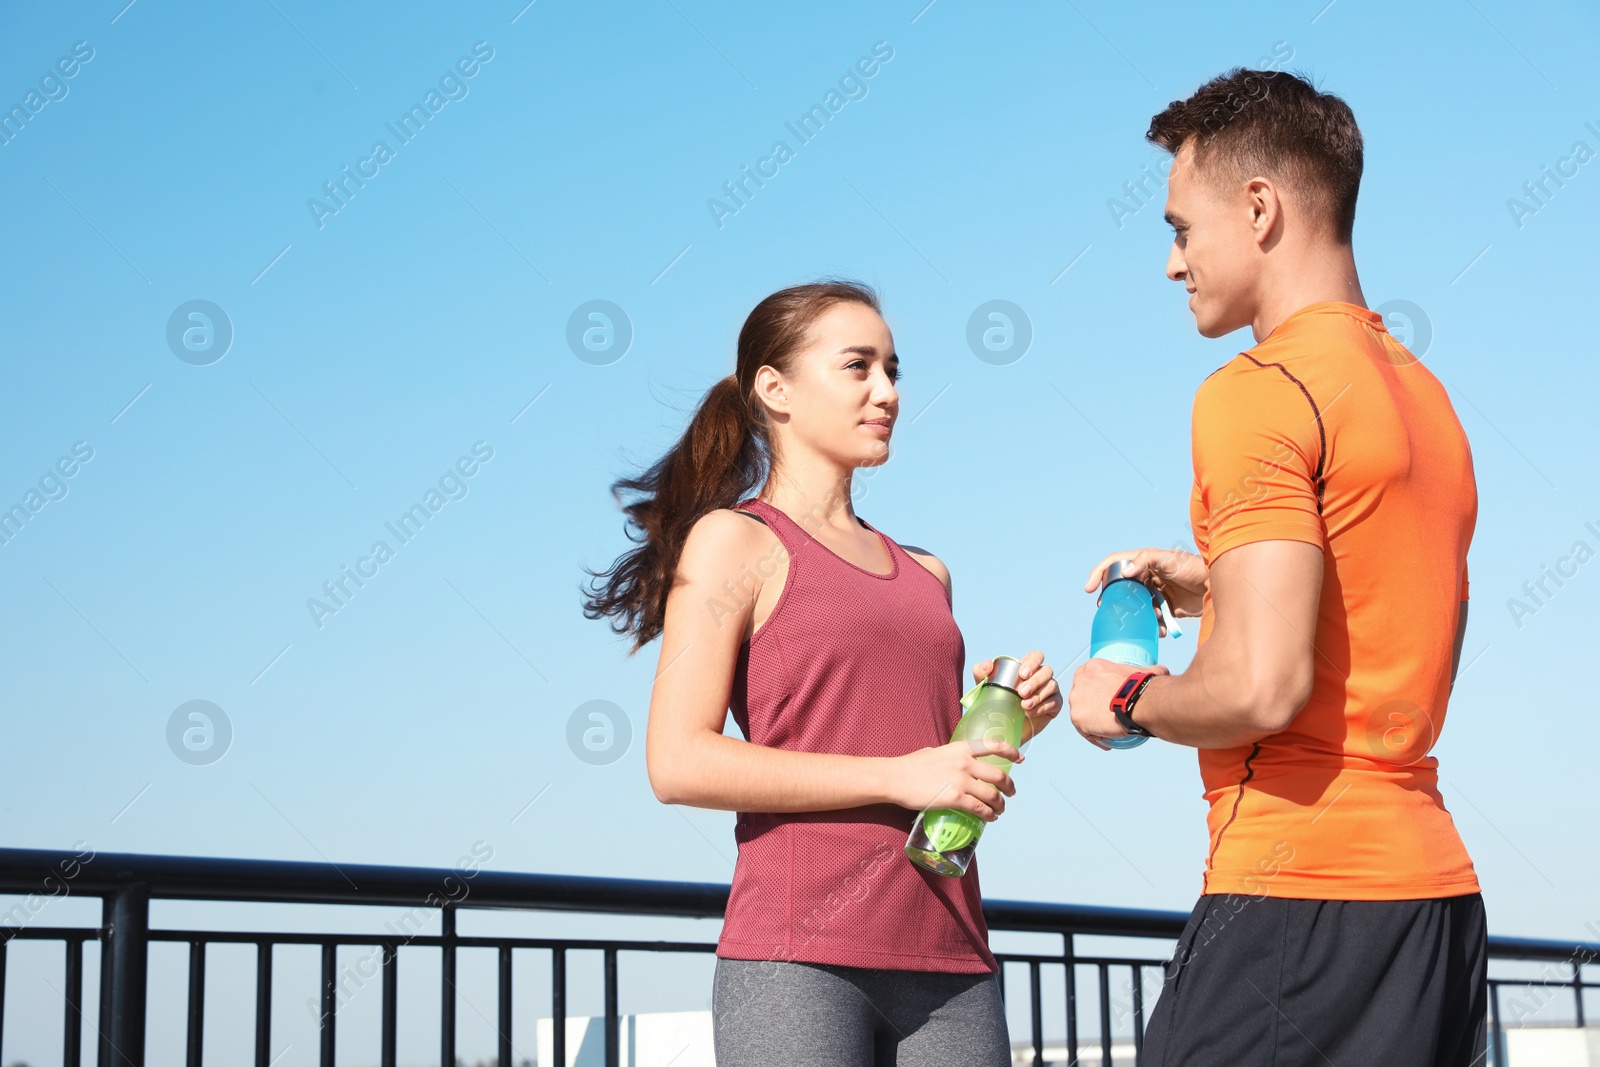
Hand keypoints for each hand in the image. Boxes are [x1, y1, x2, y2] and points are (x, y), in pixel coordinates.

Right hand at [885, 739, 1019, 820]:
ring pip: (992, 795)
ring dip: (1000, 805)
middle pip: (998, 775)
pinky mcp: (956, 799)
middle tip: (1011, 793)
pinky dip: (989, 815)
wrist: (896, 778)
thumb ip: (948, 756)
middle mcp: (965, 763)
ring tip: (1000, 810)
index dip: (1011, 751)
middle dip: (1009, 787)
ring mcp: (961, 781)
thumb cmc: (910, 766)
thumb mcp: (933, 752)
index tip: (1020, 758)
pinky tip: (990, 818)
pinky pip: (980, 808)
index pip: (993, 745)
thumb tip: (952, 762)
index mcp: (961, 748)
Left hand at [972, 650, 1061, 742]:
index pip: (1036, 656)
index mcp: (1027, 667)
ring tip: (1024, 706)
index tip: (1022, 674)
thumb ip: (981, 671)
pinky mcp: (1055, 705)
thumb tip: (988, 665)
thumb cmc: (995, 702)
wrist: (1002, 727)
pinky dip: (1042, 707)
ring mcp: (1050, 690)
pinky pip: (1054, 702)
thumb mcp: (984, 686)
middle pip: (1046, 671)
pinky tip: (1030, 713)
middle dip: (1035, 681)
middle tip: (1021, 692)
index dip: (1032, 662)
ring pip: (1052, 685)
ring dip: (1038, 695)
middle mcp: (1041, 676)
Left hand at [1068, 658, 1170, 749]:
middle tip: (1109, 716)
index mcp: (1092, 667)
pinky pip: (1085, 731)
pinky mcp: (1077, 718)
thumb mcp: (1144, 672)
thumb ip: (1147, 670)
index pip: (1088, 680)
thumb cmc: (1142, 688)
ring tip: (1110, 730)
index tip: (1106, 701)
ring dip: (1094, 723)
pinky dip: (1096, 736)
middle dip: (1094, 708)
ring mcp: (1076, 700)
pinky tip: (1107, 739)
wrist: (1139, 703)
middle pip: (1083, 698)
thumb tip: (1162, 671)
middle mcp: (1080, 681)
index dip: (1096, 692)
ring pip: (1083, 715)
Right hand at [1084, 547, 1208, 633]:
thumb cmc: (1194, 567)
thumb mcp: (1169, 560)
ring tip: (1140, 621)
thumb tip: (1125, 572)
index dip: (1099, 574)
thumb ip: (1146, 560)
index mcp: (1144, 562)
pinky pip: (1152, 619)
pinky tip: (1158, 629)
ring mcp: (1156, 593)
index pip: (1114, 564)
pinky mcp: (1167, 608)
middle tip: (1107, 609)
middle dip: (1113, 599)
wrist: (1217, 586)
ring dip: (1135, 615)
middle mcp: (1147, 577)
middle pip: (1121, 587)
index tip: (1089, 589)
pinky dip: (1152, 626)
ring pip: (1136, 606)